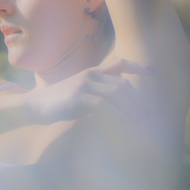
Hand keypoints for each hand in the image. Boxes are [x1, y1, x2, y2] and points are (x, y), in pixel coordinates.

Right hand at [26, 58, 153, 125]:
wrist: (36, 106)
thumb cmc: (60, 103)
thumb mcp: (81, 92)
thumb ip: (98, 92)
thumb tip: (118, 102)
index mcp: (92, 72)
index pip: (119, 64)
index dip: (137, 67)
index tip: (153, 72)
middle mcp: (90, 75)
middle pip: (122, 84)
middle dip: (137, 100)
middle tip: (145, 115)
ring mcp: (83, 85)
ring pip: (116, 93)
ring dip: (130, 109)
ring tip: (137, 122)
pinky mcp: (78, 98)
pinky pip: (103, 106)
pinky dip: (116, 116)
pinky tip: (121, 125)